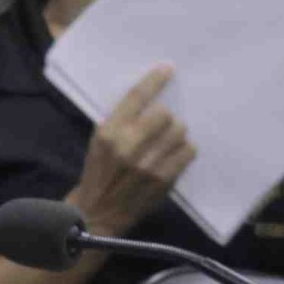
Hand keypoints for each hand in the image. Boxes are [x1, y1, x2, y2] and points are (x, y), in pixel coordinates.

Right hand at [69, 66, 194, 237]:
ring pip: (179, 132)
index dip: (154, 80)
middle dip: (167, 117)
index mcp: (108, 133)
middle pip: (165, 114)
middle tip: (163, 124)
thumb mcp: (99, 141)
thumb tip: (152, 98)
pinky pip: (187, 152)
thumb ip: (121, 121)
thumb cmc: (99, 173)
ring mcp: (148, 165)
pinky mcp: (163, 180)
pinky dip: (184, 150)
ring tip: (167, 142)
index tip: (167, 69)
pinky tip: (174, 155)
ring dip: (177, 134)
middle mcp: (128, 147)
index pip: (136, 97)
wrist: (96, 213)